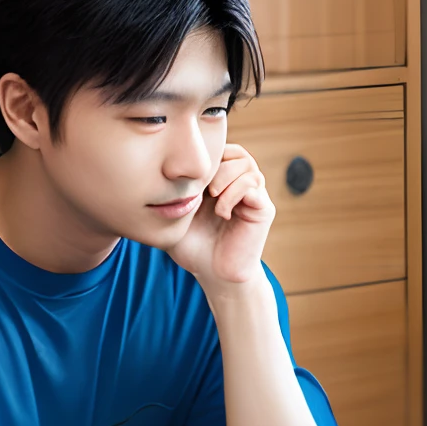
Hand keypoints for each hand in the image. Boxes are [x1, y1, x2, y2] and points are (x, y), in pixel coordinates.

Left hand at [167, 143, 273, 285]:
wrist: (213, 275)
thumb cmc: (192, 247)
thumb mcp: (175, 211)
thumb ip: (174, 187)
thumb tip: (163, 162)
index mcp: (222, 182)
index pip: (220, 150)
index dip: (205, 157)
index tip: (188, 179)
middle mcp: (241, 185)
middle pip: (237, 152)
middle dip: (216, 164)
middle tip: (202, 188)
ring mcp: (254, 196)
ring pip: (247, 165)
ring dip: (226, 177)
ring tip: (213, 198)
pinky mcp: (263, 209)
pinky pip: (253, 185)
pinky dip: (234, 194)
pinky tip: (222, 213)